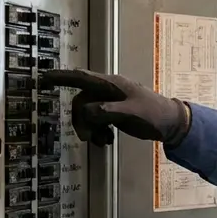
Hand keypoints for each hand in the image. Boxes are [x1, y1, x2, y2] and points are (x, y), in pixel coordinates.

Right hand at [38, 69, 190, 146]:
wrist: (172, 124)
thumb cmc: (154, 114)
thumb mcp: (131, 113)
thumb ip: (107, 111)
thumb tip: (87, 112)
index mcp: (112, 84)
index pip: (82, 77)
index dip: (62, 77)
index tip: (44, 78)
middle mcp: (109, 91)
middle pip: (82, 101)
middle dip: (81, 120)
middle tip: (85, 137)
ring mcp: (111, 102)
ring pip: (88, 114)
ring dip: (90, 129)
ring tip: (101, 141)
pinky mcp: (114, 113)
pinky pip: (97, 120)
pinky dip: (98, 132)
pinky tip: (106, 140)